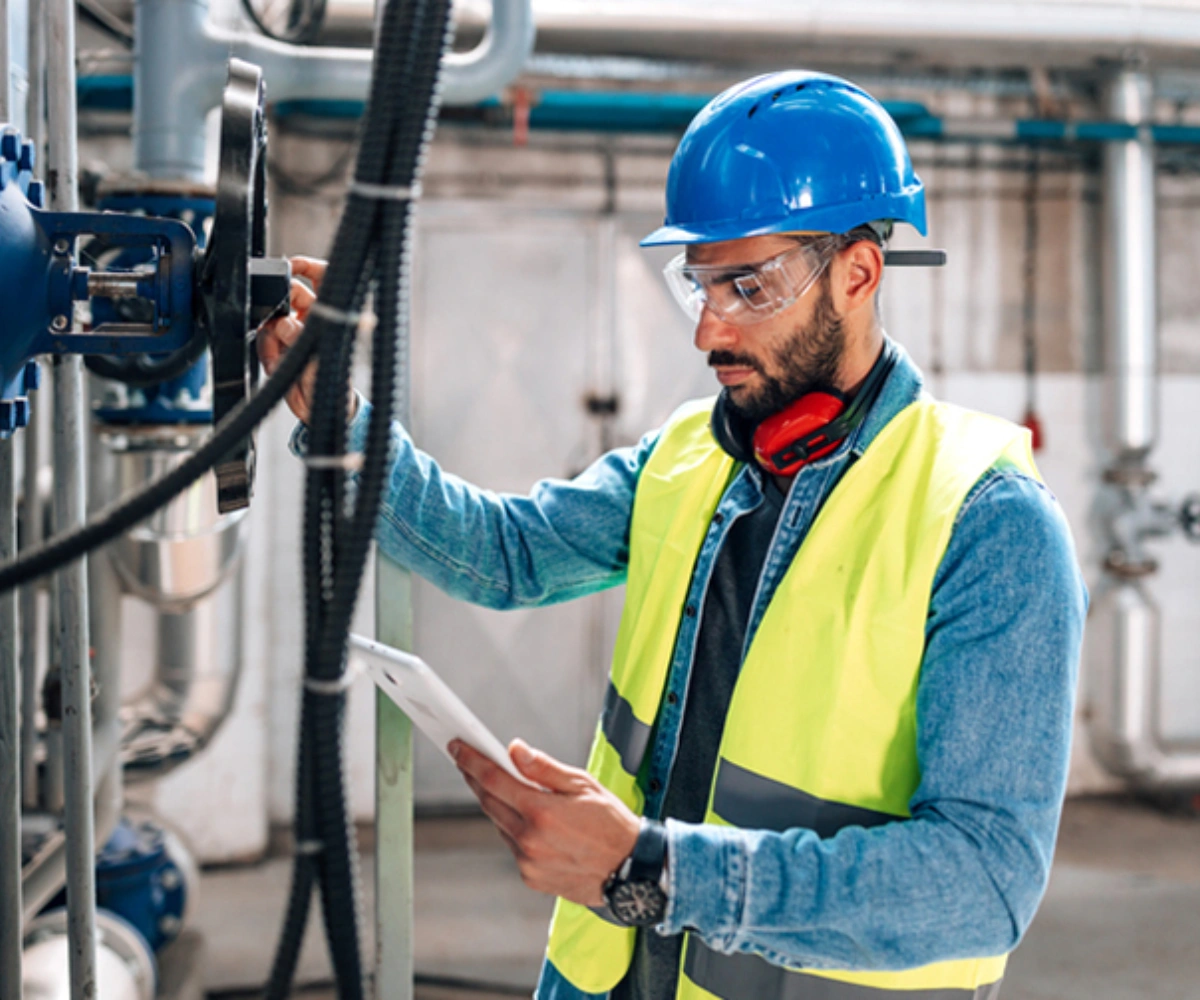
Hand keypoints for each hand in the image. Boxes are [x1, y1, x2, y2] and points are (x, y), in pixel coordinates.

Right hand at [258, 256, 357, 424]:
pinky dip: (266, 354)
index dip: (307, 265)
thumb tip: (282, 322)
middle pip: (288, 296)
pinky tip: (277, 365)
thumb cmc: (332, 384)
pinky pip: (263, 341)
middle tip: (278, 329)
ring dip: (271, 340)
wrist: (318, 411)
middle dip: (278, 311)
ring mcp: (294, 333)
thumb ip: (299, 338)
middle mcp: (312, 320)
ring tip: (280, 358)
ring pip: (271, 320)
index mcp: (329, 316)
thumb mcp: (318, 359)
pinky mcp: (279, 347)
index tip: (290, 265)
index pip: (322, 279)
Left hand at [451, 738, 639, 907]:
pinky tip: (528, 820)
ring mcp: (527, 861)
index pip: (493, 779)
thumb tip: (514, 750)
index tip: (457, 747)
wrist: (632, 870)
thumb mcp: (583, 784)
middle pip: (489, 801)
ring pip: (499, 824)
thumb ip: (544, 768)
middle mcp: (529, 839)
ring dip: (497, 804)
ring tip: (504, 787)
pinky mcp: (530, 877)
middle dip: (476, 779)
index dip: (471, 760)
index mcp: (541, 811)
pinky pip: (513, 845)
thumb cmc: (612, 823)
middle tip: (468, 760)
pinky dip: (514, 829)